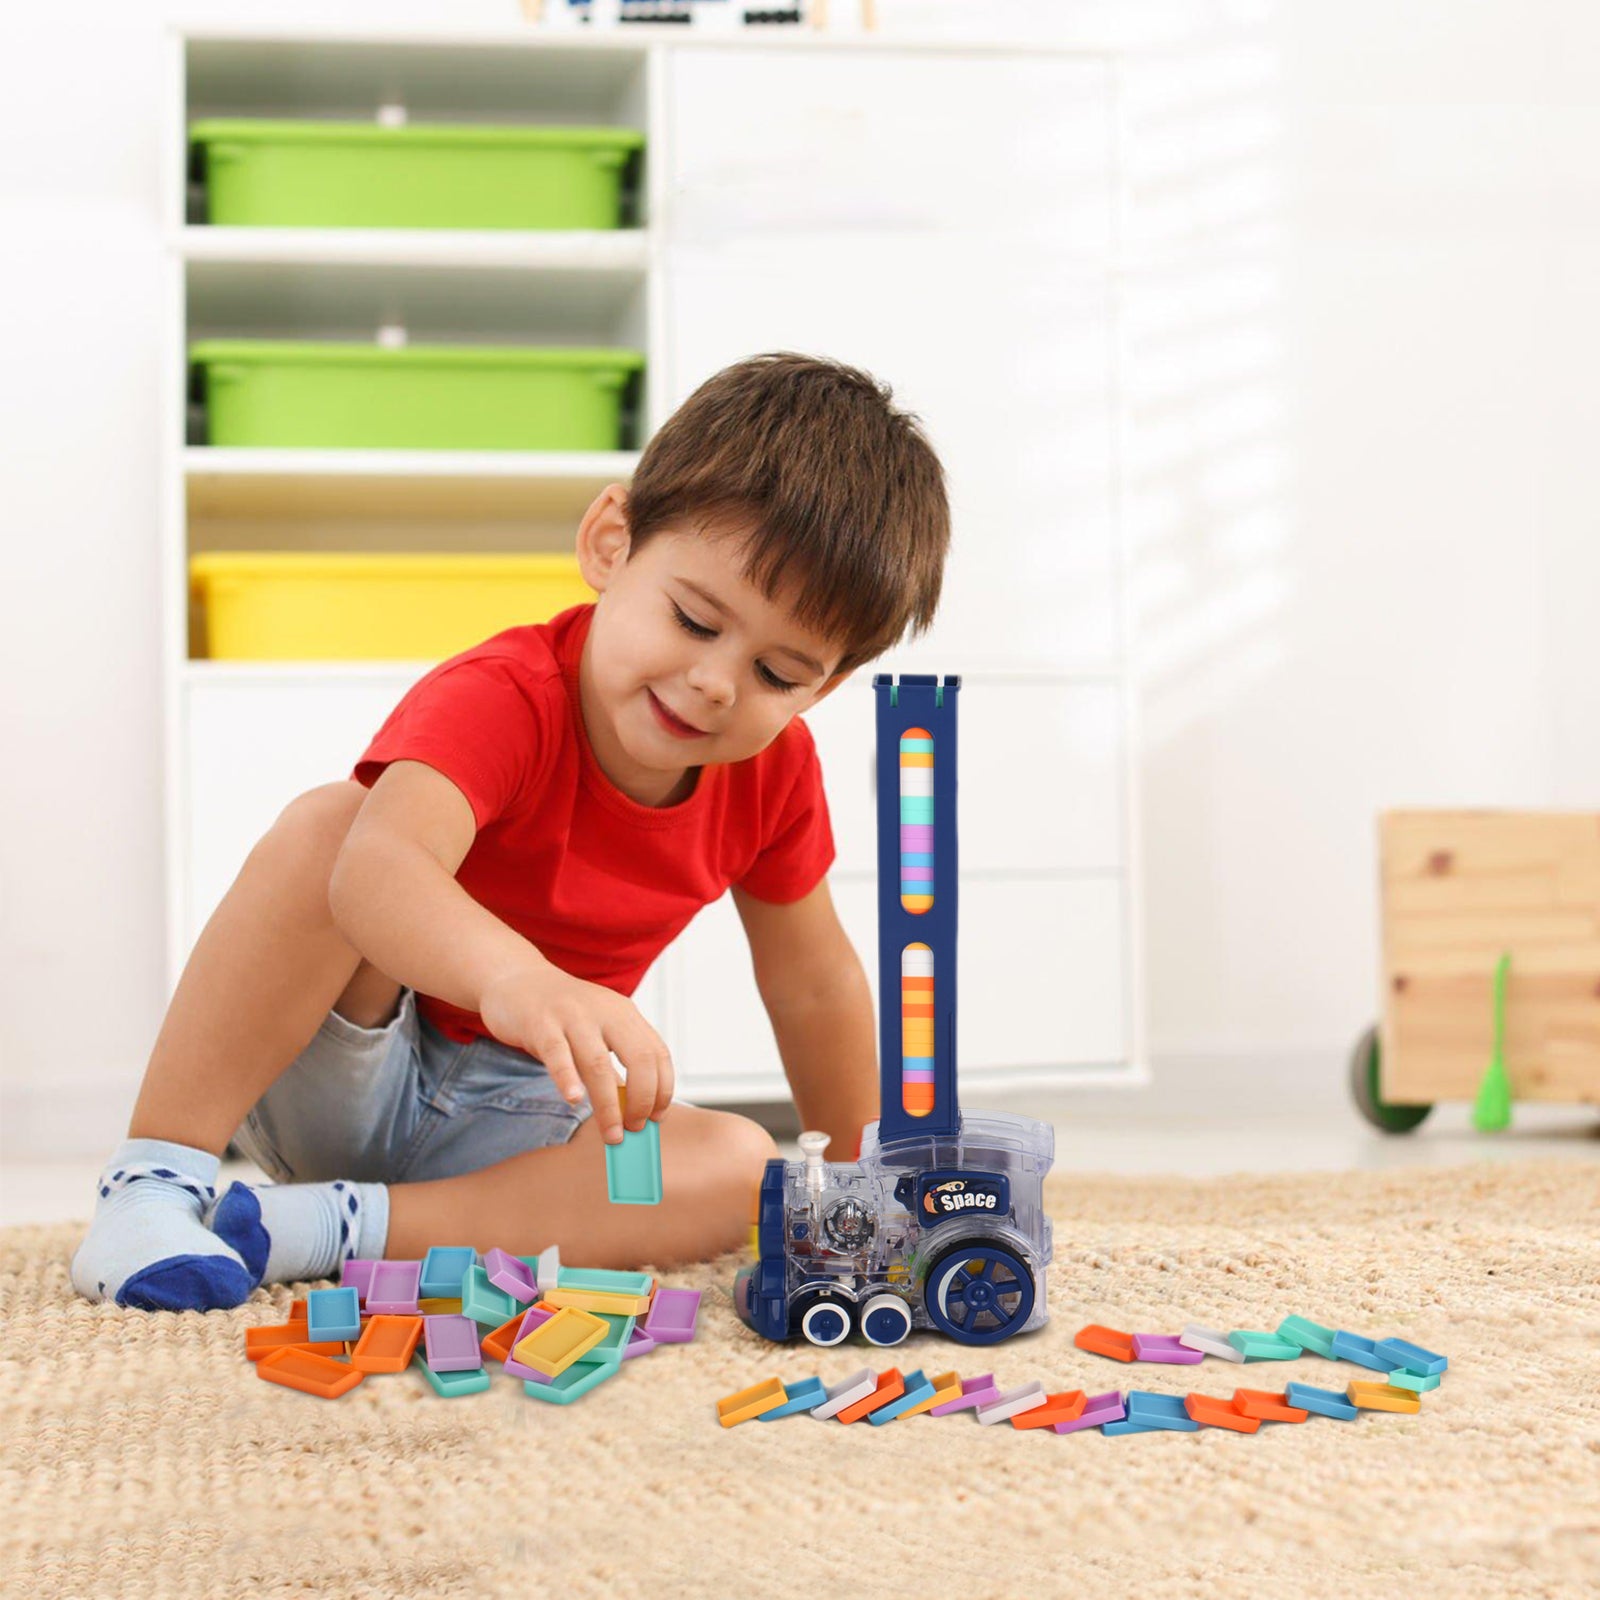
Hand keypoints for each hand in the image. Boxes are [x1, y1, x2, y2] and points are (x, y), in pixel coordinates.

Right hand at [477, 958, 674, 1143]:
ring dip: (608, 1104)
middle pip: (638, 1057)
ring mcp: (572, 1016)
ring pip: (598, 1063)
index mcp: (624, 1014)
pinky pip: (557, 1054)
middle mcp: (604, 1012)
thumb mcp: (596, 1033)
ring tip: (611, 1133)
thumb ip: (612, 1069)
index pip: (657, 1053)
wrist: (515, 979)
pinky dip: (568, 1078)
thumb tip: (629, 1111)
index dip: (663, 1089)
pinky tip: (574, 1100)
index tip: (657, 1118)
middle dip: (643, 1099)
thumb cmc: (559, 1014)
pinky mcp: (540, 1023)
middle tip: (635, 1128)